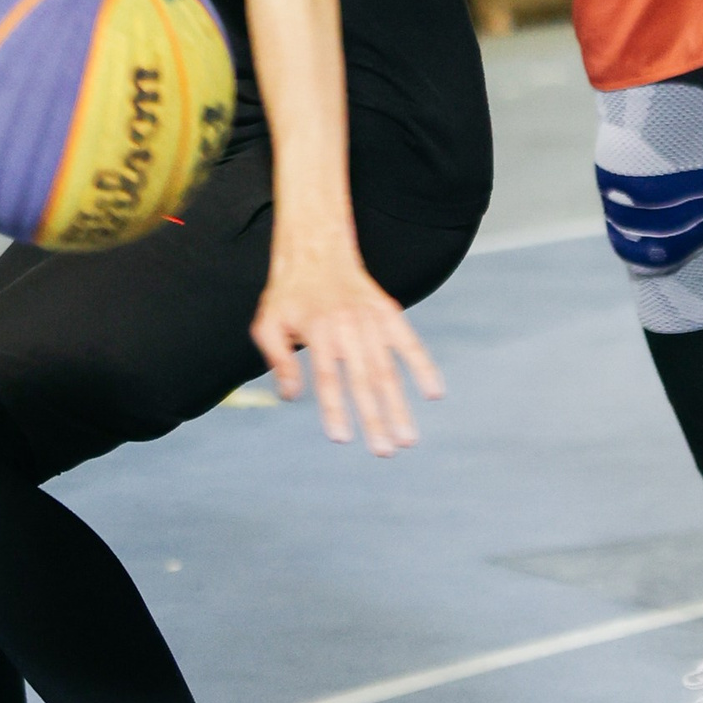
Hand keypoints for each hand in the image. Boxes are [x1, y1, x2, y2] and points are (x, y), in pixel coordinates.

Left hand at [251, 236, 443, 454]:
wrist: (316, 250)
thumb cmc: (287, 295)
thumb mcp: (267, 323)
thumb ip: (279, 360)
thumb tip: (290, 397)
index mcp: (317, 331)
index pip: (328, 377)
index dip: (335, 408)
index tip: (342, 438)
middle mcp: (347, 326)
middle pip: (364, 379)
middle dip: (375, 418)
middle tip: (384, 451)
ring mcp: (371, 319)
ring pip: (388, 368)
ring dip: (400, 405)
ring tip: (408, 438)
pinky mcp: (388, 312)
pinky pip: (409, 342)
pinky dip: (423, 365)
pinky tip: (435, 392)